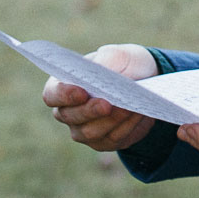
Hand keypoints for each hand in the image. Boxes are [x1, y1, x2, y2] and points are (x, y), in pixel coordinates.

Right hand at [42, 43, 158, 151]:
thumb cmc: (125, 64)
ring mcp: (84, 130)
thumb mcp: (120, 55)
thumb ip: (108, 58)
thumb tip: (102, 72)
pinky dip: (127, 126)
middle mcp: (69, 111)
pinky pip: (113, 139)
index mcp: (64, 85)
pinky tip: (138, 114)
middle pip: (70, 117)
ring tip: (130, 107)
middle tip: (107, 104)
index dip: (64, 95)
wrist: (146, 81)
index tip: (81, 92)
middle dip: (90, 111)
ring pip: (91, 132)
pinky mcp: (105, 142)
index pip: (52, 94)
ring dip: (112, 120)